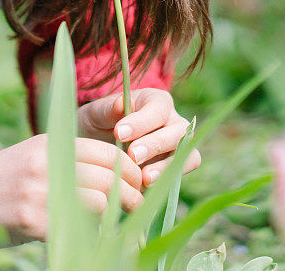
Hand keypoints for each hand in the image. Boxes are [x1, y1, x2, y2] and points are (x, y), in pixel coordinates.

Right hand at [0, 136, 143, 248]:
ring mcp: (40, 189)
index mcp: (46, 143)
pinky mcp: (32, 218)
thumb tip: (106, 181)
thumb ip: (60, 164)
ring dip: (118, 216)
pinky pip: (80, 227)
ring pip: (102, 200)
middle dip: (132, 194)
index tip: (136, 186)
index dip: (127, 170)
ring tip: (121, 228)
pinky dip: (95, 236)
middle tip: (137, 209)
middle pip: (110, 176)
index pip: (104, 152)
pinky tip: (95, 241)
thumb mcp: (27, 160)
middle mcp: (46, 161)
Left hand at [77, 88, 200, 187]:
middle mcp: (172, 120)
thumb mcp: (96, 113)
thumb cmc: (98, 122)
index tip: (119, 134)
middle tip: (132, 156)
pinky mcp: (177, 166)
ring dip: (167, 166)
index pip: (157, 108)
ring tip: (144, 178)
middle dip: (155, 144)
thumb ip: (108, 109)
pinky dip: (167, 179)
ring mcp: (178, 144)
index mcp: (154, 100)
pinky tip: (147, 185)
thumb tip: (120, 103)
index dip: (141, 122)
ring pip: (188, 153)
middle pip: (178, 131)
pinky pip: (182, 172)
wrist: (96, 145)